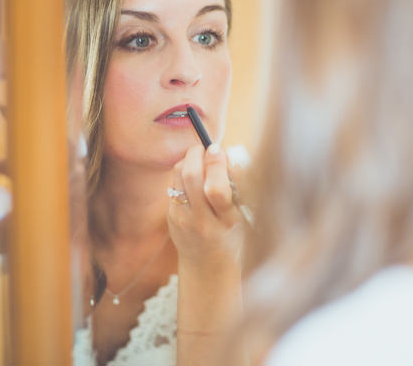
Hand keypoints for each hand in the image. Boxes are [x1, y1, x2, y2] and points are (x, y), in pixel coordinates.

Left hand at [167, 144, 243, 270]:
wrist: (207, 265)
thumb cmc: (232, 235)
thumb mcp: (242, 216)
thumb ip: (237, 186)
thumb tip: (224, 154)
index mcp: (225, 222)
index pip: (216, 189)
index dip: (217, 164)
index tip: (219, 149)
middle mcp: (201, 221)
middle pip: (192, 176)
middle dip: (199, 154)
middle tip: (207, 148)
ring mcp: (182, 218)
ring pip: (179, 175)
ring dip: (190, 160)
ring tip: (201, 159)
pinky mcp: (170, 215)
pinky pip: (175, 183)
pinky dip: (184, 172)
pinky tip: (195, 175)